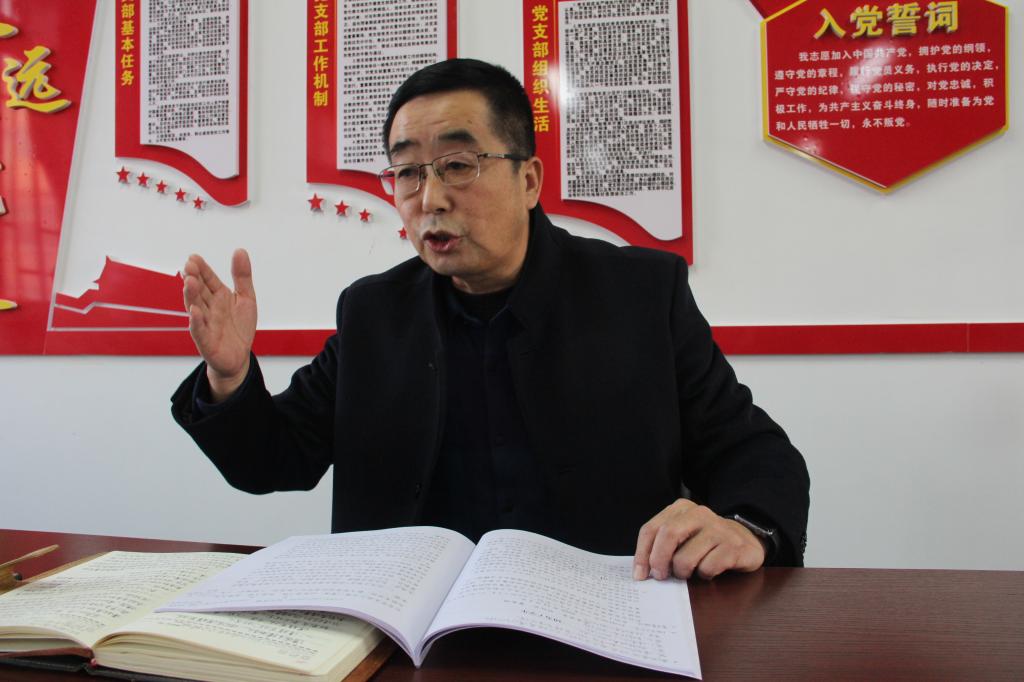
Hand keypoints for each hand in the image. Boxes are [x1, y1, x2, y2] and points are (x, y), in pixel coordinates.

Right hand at [182, 249, 256, 400]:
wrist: (239, 357)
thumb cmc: (238, 327)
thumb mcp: (246, 298)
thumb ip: (242, 276)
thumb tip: (240, 250)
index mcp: (218, 297)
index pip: (208, 280)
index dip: (202, 269)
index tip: (194, 257)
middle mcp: (209, 308)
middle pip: (199, 291)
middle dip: (194, 278)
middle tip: (189, 266)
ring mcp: (206, 324)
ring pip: (195, 308)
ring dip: (191, 295)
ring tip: (189, 282)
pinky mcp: (206, 341)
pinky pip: (199, 331)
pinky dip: (196, 322)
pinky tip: (194, 312)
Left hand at [633, 499, 765, 580]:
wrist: (745, 540)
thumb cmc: (705, 542)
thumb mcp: (683, 535)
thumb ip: (662, 545)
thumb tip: (642, 571)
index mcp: (681, 509)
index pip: (651, 529)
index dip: (642, 554)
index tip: (640, 574)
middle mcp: (699, 514)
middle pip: (668, 535)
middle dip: (659, 560)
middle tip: (660, 576)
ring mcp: (718, 529)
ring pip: (686, 557)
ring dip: (682, 572)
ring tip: (689, 573)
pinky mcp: (733, 546)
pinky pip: (707, 567)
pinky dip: (704, 575)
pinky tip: (709, 571)